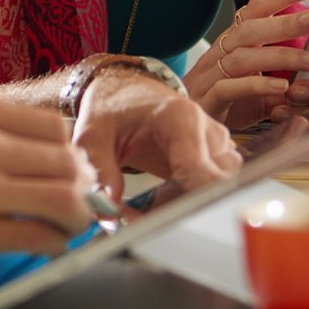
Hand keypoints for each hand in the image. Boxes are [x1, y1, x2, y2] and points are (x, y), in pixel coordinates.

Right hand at [0, 91, 99, 276]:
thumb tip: (32, 155)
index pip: (53, 126)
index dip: (68, 154)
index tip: (70, 171)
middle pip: (67, 160)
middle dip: (80, 186)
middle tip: (79, 203)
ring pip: (64, 197)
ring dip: (75, 218)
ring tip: (68, 228)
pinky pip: (38, 237)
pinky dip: (52, 245)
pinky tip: (44, 247)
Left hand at [73, 66, 240, 207]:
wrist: (125, 91)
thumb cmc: (113, 107)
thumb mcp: (93, 136)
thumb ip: (101, 171)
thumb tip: (109, 211)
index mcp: (181, 119)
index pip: (201, 169)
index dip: (188, 199)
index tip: (165, 217)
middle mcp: (206, 131)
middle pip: (212, 187)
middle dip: (177, 209)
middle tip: (136, 217)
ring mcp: (216, 145)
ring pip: (213, 192)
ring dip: (179, 207)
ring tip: (141, 207)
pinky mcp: (215, 158)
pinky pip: (209, 189)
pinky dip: (183, 201)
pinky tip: (156, 199)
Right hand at [183, 0, 308, 128]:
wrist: (185, 127)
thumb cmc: (225, 103)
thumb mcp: (259, 86)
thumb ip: (284, 76)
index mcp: (233, 42)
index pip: (256, 9)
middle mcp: (220, 53)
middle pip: (249, 28)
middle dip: (284, 22)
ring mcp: (210, 76)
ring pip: (243, 57)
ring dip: (281, 56)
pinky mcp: (207, 101)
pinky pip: (229, 88)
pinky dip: (257, 85)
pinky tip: (281, 86)